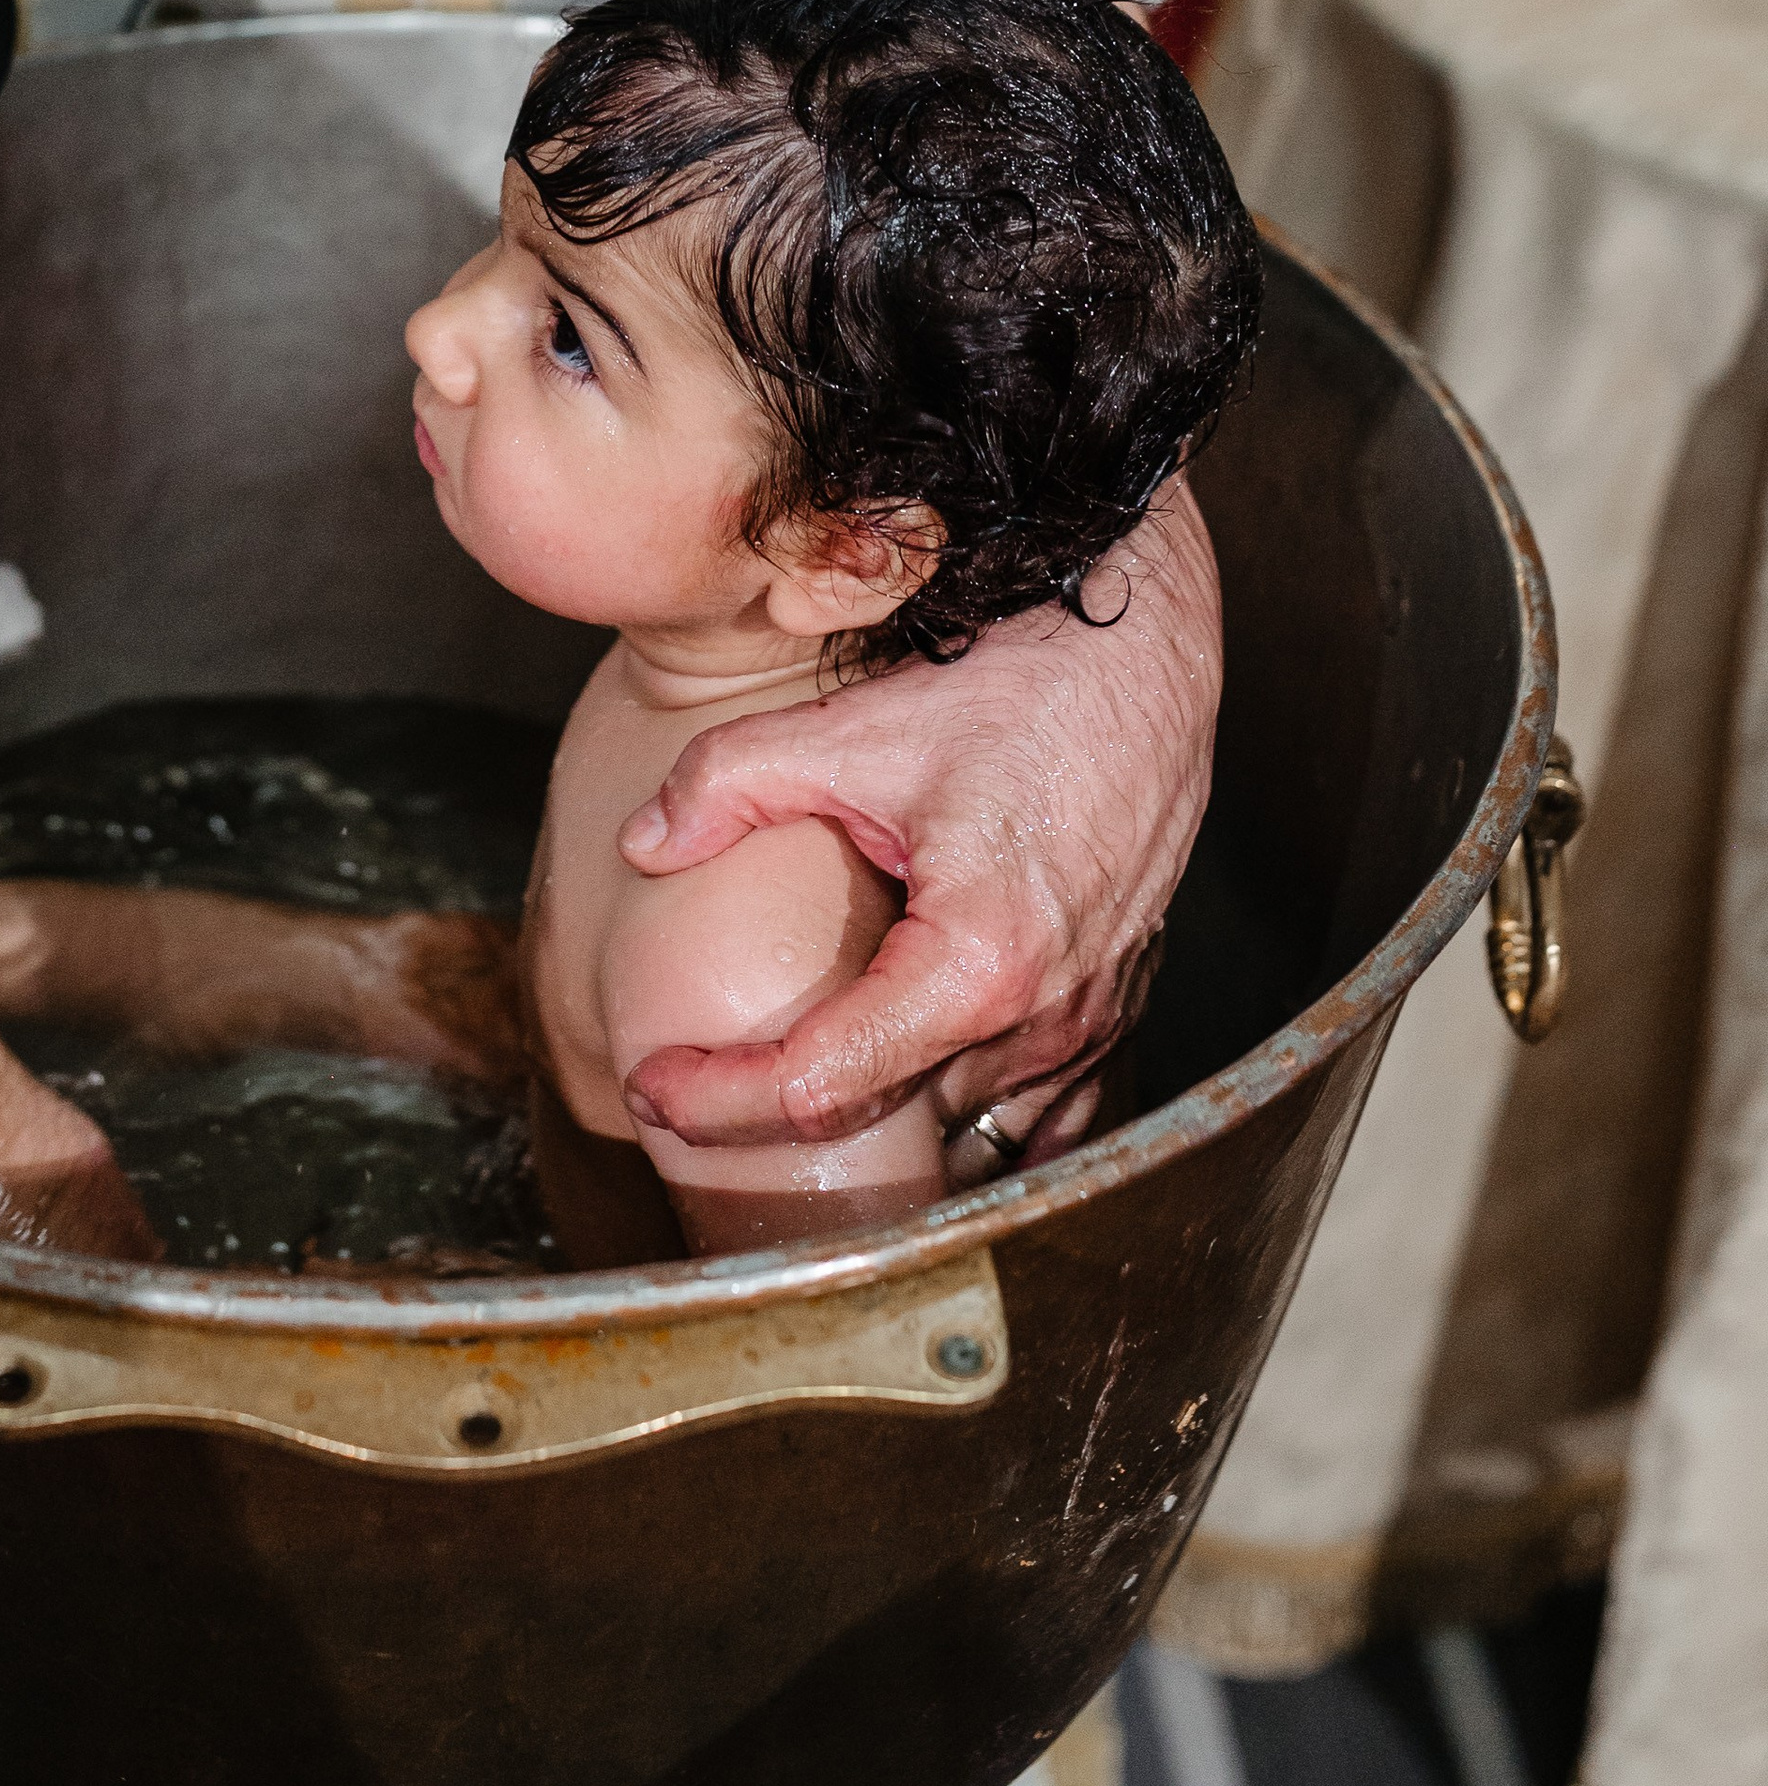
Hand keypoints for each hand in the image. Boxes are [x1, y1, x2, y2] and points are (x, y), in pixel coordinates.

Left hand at [615, 473, 1221, 1150]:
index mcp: (975, 964)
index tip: (653, 1086)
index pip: (821, 1088)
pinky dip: (966, 1123)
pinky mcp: (1115, 1007)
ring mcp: (1088, 1022)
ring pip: (961, 1130)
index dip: (717, 1100)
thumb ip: (727, 781)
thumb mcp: (853, 726)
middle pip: (887, 1125)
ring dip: (876, 1130)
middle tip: (685, 1087)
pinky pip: (1037, 1115)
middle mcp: (1042, 1017)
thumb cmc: (1018, 687)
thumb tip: (642, 843)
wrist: (1143, 654)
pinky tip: (910, 1101)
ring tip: (779, 1094)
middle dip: (775, 1122)